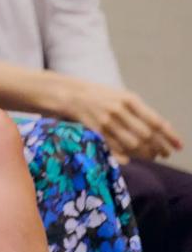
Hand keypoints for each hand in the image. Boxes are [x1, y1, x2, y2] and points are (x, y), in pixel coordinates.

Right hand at [59, 79, 183, 162]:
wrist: (72, 94)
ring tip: (152, 156)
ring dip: (146, 153)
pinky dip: (127, 156)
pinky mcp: (96, 131)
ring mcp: (106, 121)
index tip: (179, 146)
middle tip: (166, 154)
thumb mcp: (122, 96)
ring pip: (133, 144)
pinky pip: (116, 148)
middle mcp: (118, 109)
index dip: (170, 136)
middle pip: (147, 135)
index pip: (156, 121)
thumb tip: (163, 130)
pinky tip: (132, 157)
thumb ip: (141, 111)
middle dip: (160, 147)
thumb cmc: (102, 96)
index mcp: (129, 99)